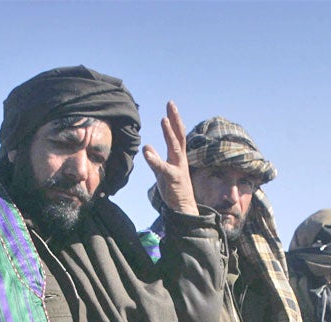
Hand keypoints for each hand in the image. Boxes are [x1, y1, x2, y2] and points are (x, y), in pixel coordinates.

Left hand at [142, 101, 198, 215]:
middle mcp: (180, 160)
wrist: (182, 208)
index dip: (173, 120)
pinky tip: (147, 152)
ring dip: (170, 133)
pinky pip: (163, 168)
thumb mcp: (162, 172)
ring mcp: (178, 168)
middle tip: (171, 104)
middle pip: (179, 136)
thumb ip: (155, 159)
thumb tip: (147, 147)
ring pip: (175, 148)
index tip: (170, 106)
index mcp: (177, 157)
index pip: (177, 135)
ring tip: (164, 119)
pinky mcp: (173, 179)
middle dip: (175, 119)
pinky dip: (155, 160)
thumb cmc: (173, 190)